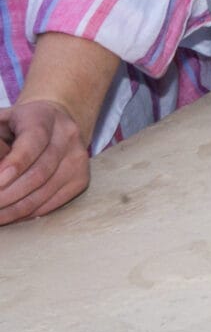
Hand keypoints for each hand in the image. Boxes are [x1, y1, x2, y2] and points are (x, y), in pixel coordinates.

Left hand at [0, 97, 91, 223]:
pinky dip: (30, 213)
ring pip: (46, 191)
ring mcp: (78, 156)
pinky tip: (12, 216)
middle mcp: (67, 134)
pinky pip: (55, 202)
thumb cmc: (17, 126)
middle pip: (40, 171)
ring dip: (16, 209)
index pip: (34, 139)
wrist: (55, 123)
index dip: (17, 162)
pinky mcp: (82, 177)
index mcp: (43, 116)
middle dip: (8, 194)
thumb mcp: (1, 123)